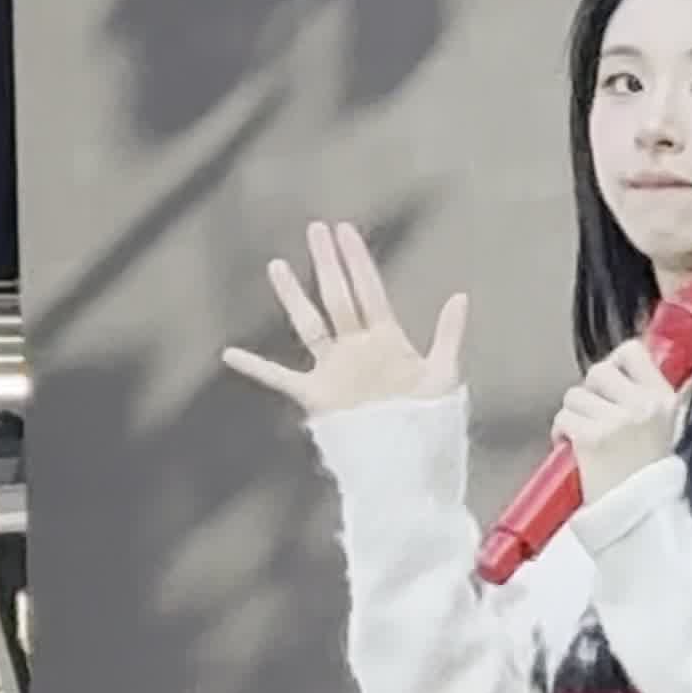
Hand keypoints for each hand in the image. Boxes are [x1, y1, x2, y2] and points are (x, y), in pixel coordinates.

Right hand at [223, 223, 466, 415]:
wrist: (408, 463)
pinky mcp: (316, 395)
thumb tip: (461, 295)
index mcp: (386, 340)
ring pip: (308, 323)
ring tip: (276, 265)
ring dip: (293, 296)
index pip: (369, 290)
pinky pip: (280, 377)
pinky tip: (230, 354)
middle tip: (315, 229)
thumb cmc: (429, 422)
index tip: (346, 231)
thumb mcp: (443, 375)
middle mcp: (356, 348)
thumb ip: (448, 334)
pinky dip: (255, 367)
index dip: (358, 261)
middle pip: (338, 296)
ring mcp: (334, 369)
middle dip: (328, 263)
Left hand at [554, 337, 689, 502]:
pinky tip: (573, 450)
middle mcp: (643, 406)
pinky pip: (563, 418)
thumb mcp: (667, 432)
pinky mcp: (591, 438)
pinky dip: (561, 433)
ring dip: (574, 415)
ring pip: (575, 395)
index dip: (615, 363)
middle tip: (594, 418)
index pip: (633, 352)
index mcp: (665, 400)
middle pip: (598, 371)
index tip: (609, 385)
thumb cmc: (652, 485)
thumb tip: (618, 376)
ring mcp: (617, 421)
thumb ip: (647, 402)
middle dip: (590, 393)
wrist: (643, 522)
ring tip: (586, 440)